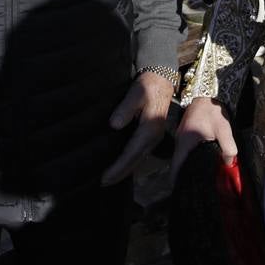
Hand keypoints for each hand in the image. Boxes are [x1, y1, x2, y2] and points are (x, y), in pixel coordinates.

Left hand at [101, 71, 173, 185]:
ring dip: (124, 170)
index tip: (104, 178)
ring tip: (109, 179)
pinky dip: (130, 163)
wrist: (162, 80)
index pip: (130, 154)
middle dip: (119, 174)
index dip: (117, 168)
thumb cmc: (147, 85)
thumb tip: (114, 125)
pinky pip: (140, 154)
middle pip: (135, 162)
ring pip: (138, 160)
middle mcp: (153, 138)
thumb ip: (125, 109)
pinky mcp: (152, 136)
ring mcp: (154, 139)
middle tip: (102, 184)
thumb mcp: (135, 93)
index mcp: (149, 130)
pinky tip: (121, 165)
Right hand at [172, 96, 237, 185]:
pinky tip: (199, 164)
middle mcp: (179, 141)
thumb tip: (229, 164)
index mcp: (185, 142)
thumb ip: (228, 148)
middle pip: (177, 164)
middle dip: (181, 177)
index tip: (178, 192)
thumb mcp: (223, 129)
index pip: (176, 166)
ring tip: (195, 181)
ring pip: (180, 158)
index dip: (176, 180)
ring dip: (185, 169)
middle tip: (191, 190)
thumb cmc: (212, 111)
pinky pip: (185, 152)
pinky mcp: (185, 135)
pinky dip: (189, 160)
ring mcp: (181, 137)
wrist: (205, 93)